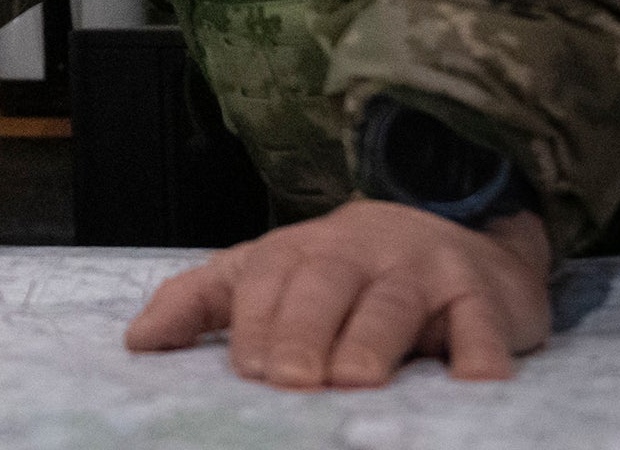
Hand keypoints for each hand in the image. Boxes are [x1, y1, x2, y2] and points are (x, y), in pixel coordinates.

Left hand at [122, 198, 553, 386]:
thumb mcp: (267, 275)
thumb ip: (200, 302)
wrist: (456, 237)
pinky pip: (481, 323)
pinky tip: (470, 382)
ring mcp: (421, 271)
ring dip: (372, 340)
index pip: (267, 277)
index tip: (247, 369)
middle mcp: (357, 252)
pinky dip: (478, 353)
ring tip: (355, 381)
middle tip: (290, 381)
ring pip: (393, 301)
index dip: (256, 320)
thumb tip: (137, 344)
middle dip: (303, 330)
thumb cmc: (345, 275)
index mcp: (298, 250)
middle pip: (324, 283)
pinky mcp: (482, 296)